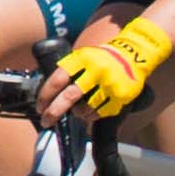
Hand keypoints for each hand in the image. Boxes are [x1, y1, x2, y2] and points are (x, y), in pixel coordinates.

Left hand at [39, 17, 160, 127]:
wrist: (134, 54)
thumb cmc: (102, 58)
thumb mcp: (83, 56)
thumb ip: (68, 71)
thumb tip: (48, 96)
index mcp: (82, 59)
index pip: (57, 79)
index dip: (45, 96)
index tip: (39, 107)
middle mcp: (96, 71)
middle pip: (69, 97)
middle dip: (53, 112)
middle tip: (45, 121)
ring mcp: (109, 84)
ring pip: (84, 109)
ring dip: (76, 114)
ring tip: (75, 112)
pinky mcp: (120, 95)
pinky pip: (99, 113)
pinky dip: (91, 116)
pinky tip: (89, 113)